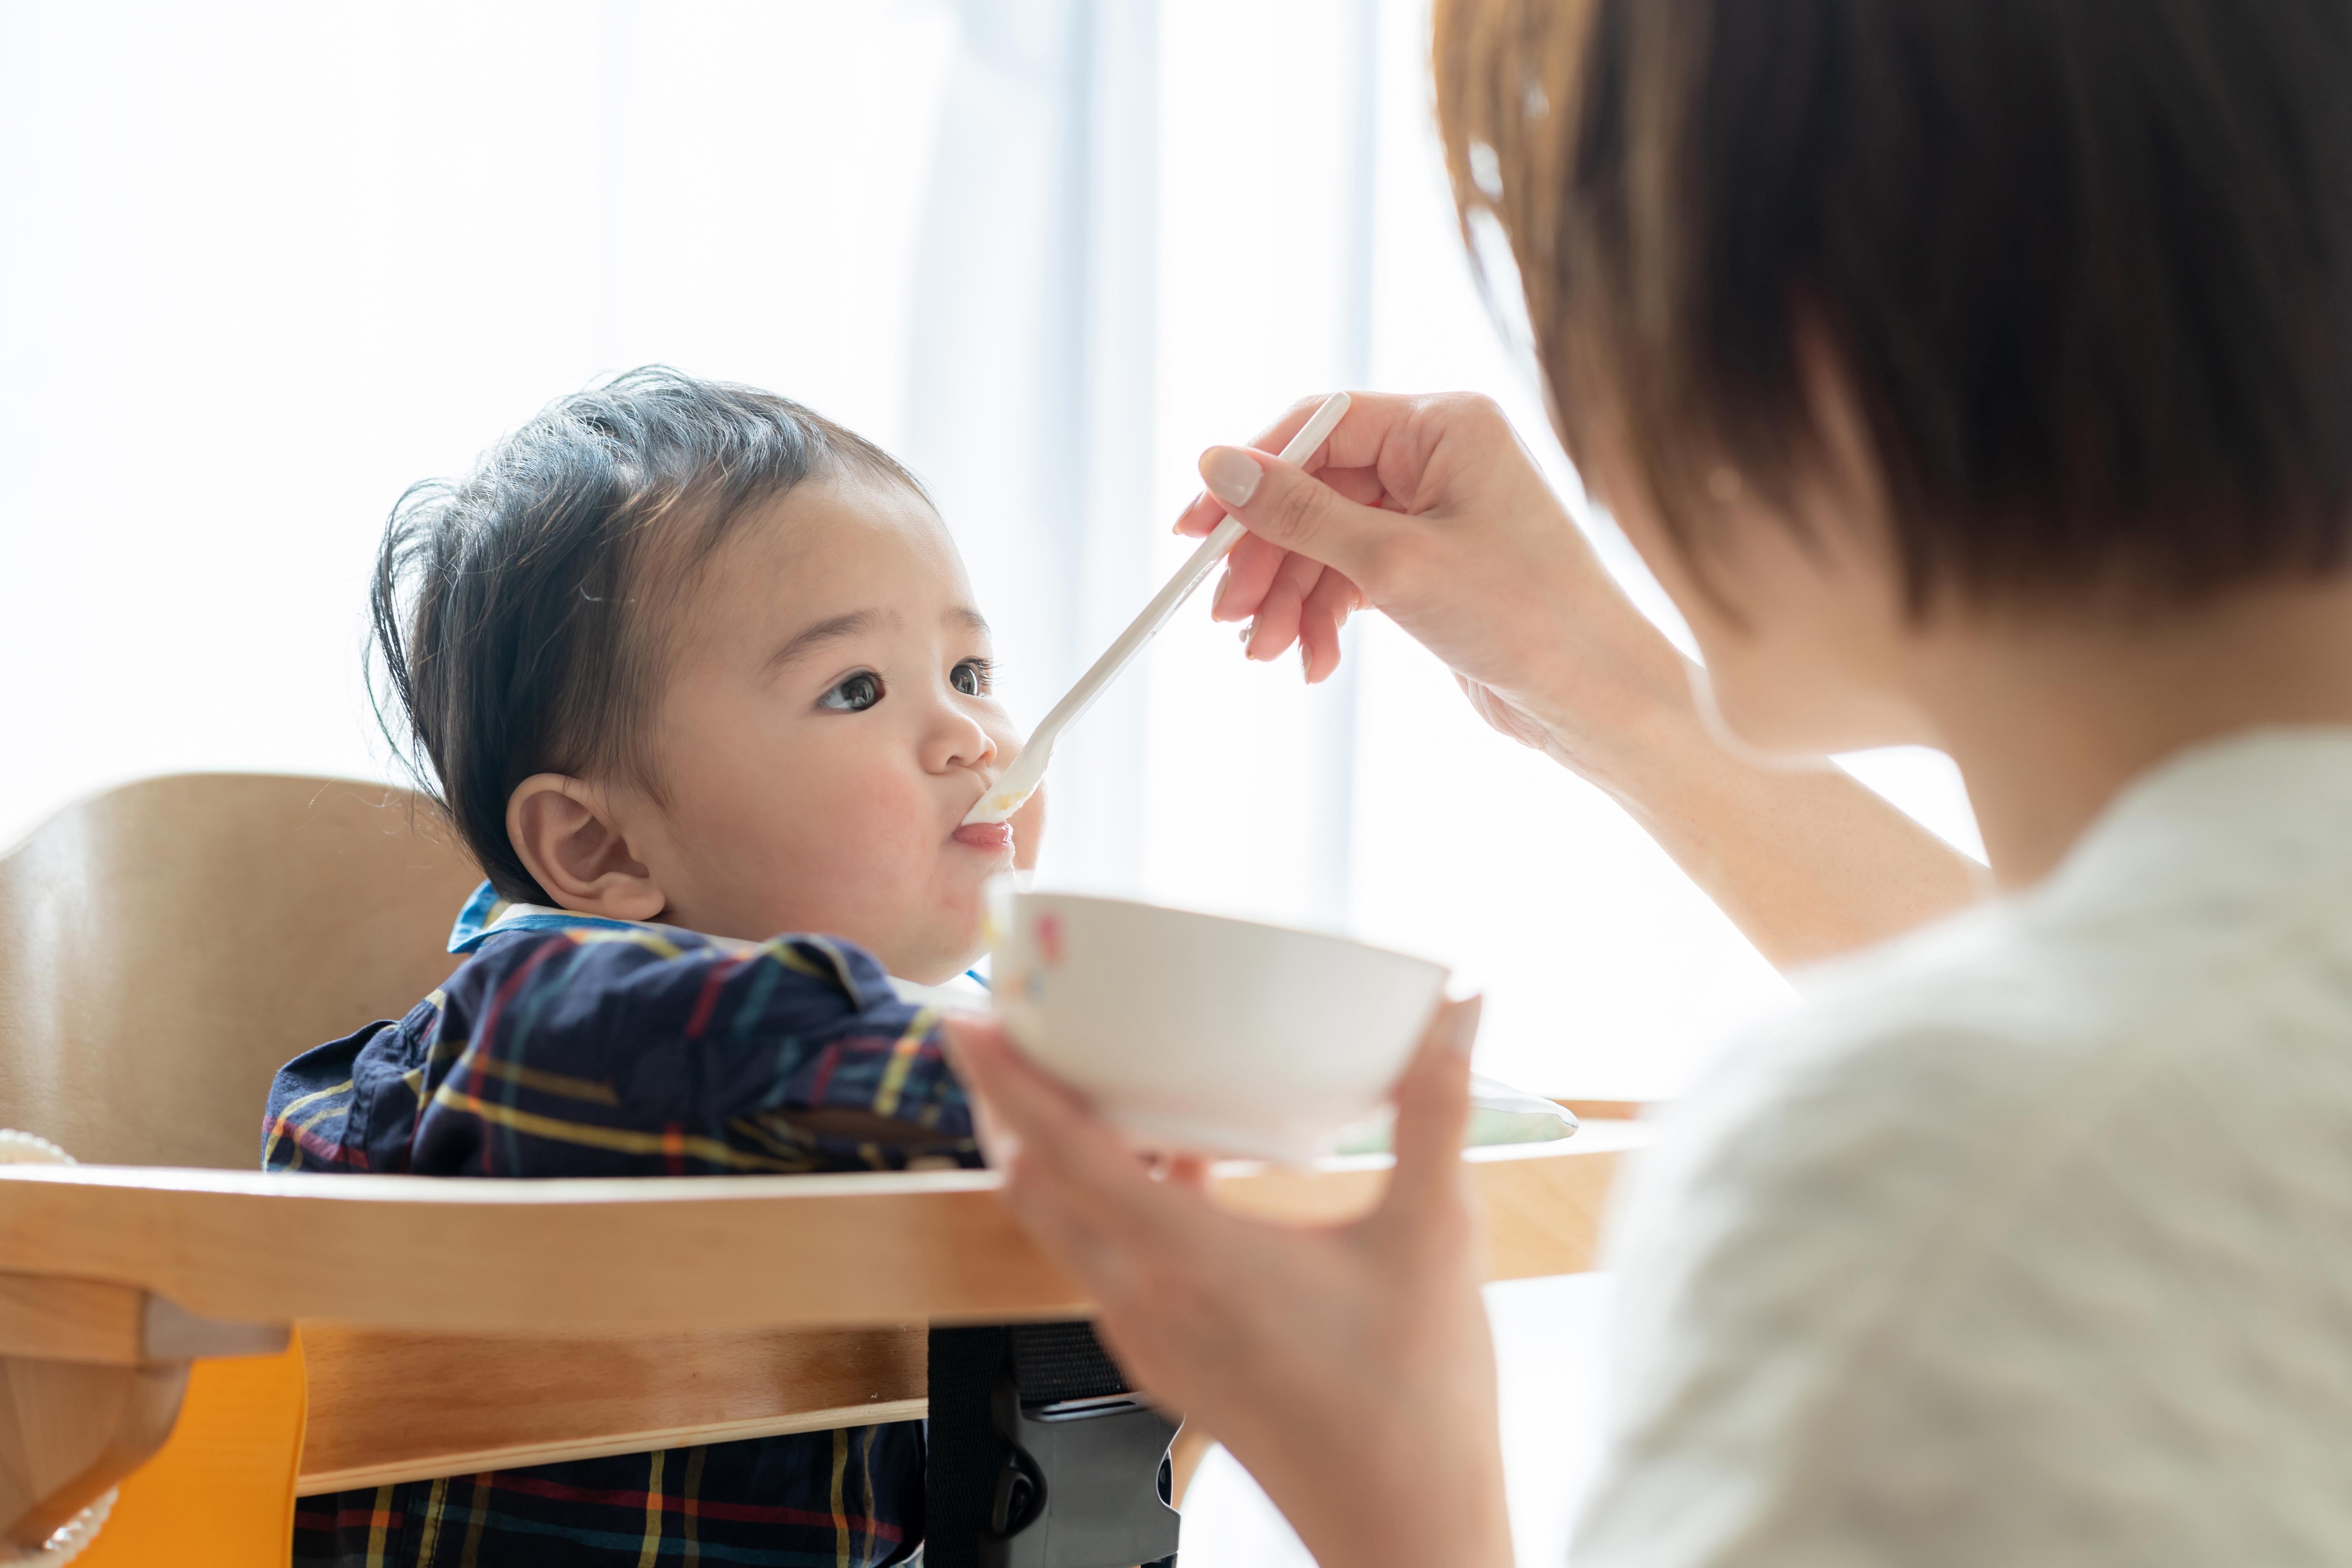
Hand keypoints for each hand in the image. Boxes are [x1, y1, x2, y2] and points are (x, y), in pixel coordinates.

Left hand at [945, 1001, 1513, 1567]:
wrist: (1404, 1529)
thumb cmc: (1416, 1403)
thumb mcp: (1434, 1237)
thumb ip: (1436, 1113)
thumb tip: (1458, 1013)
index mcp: (1191, 1261)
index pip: (1064, 1153)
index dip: (1007, 1082)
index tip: (966, 1022)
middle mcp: (1148, 1301)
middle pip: (1034, 1188)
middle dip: (1007, 1108)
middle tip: (1012, 1034)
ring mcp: (1150, 1340)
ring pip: (1065, 1232)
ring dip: (1056, 1158)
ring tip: (1086, 1088)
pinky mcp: (1169, 1365)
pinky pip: (1106, 1267)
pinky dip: (1107, 1206)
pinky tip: (1172, 1169)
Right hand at [1178, 391, 1689, 777]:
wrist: (1600, 701)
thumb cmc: (1523, 618)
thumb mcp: (1394, 563)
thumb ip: (1300, 514)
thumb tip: (1217, 466)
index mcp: (1445, 426)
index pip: (1320, 426)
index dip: (1250, 476)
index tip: (1196, 530)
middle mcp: (1442, 459)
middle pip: (1316, 490)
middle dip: (1267, 556)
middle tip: (1226, 615)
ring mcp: (1438, 514)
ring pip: (1328, 542)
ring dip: (1290, 598)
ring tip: (1266, 653)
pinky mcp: (1434, 568)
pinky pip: (1355, 577)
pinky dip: (1325, 617)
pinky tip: (1311, 661)